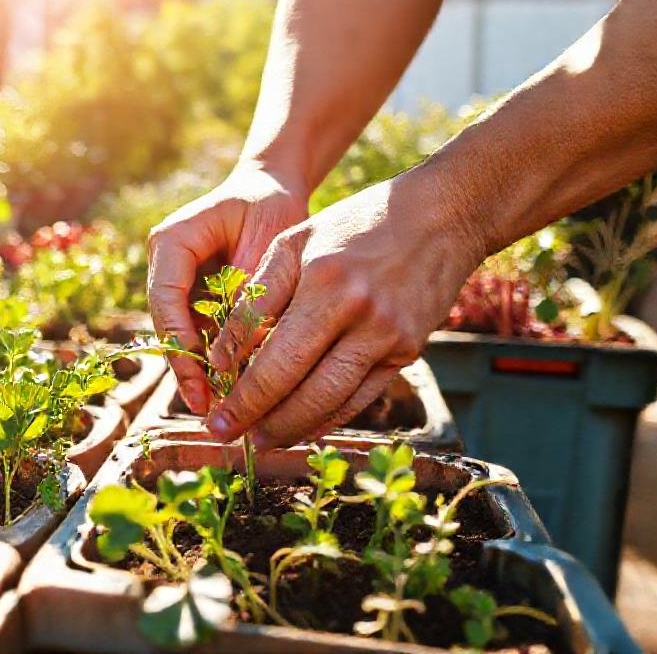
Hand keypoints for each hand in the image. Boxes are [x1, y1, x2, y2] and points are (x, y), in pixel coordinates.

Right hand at [148, 160, 309, 413]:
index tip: (201, 369)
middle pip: (167, 322)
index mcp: (172, 240)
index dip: (179, 337)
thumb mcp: (267, 242)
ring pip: (179, 333)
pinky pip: (198, 333)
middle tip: (204, 404)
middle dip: (184, 365)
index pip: (165, 295)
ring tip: (214, 407)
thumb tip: (249, 346)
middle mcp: (165, 263)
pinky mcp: (193, 296)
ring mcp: (176, 281)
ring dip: (195, 369)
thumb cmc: (271, 206)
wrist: (273, 189)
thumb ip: (251, 291)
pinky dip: (211, 359)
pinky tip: (226, 391)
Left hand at [203, 170, 487, 446]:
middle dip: (259, 420)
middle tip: (227, 436)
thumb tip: (223, 357)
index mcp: (326, 283)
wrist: (441, 217)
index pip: (274, 356)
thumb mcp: (294, 243)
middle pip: (302, 389)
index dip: (242, 394)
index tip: (215, 417)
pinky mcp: (409, 351)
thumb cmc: (353, 225)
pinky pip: (361, 397)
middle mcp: (362, 316)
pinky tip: (301, 427)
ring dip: (291, 428)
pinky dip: (328, 417)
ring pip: (333, 402)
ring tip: (259, 439)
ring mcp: (390, 338)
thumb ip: (257, 298)